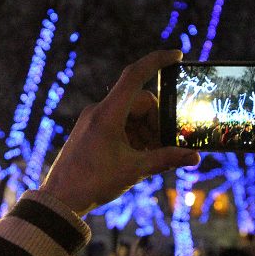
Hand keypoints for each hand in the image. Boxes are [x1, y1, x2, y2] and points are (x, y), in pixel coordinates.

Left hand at [40, 50, 200, 215]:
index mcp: (108, 113)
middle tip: (166, 146)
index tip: (177, 56)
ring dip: (146, 132)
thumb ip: (166, 159)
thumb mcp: (134, 170)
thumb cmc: (92, 183)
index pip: (135, 75)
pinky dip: (134, 136)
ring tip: (149, 157)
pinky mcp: (91, 131)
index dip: (157, 61)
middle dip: (157, 122)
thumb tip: (194, 157)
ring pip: (131, 115)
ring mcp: (94, 120)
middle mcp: (99, 111)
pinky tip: (137, 157)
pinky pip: (120, 124)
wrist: (60, 200)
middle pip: (140, 102)